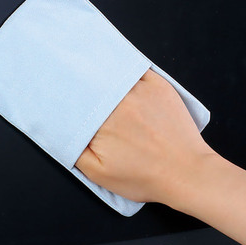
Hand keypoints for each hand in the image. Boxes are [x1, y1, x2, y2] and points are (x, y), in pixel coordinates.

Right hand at [75, 69, 215, 205]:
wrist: (186, 173)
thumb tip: (62, 130)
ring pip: (110, 74)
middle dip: (79, 86)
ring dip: (98, 74)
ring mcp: (139, 90)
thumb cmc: (146, 177)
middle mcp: (118, 102)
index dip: (65, 100)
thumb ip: (75, 151)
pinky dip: (121, 67)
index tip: (59, 96)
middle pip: (90, 86)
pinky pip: (133, 68)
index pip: (74, 103)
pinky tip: (115, 71)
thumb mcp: (100, 175)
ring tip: (87, 71)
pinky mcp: (157, 85)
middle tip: (69, 81)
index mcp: (100, 123)